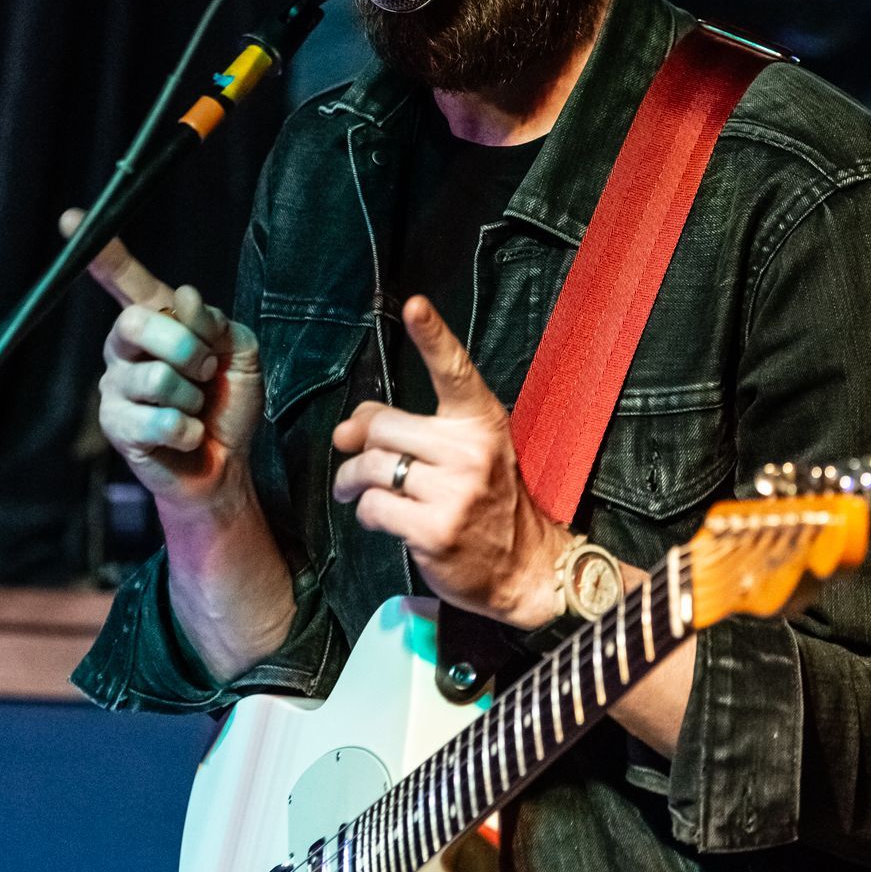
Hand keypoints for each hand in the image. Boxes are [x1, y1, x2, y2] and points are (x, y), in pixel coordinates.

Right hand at [60, 207, 263, 512]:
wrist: (226, 461)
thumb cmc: (228, 399)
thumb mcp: (238, 350)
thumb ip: (213, 322)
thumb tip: (185, 298)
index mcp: (155, 318)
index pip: (125, 278)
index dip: (103, 252)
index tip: (72, 219)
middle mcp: (124, 346)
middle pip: (138, 322)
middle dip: (187, 347)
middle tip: (207, 371)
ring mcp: (115, 385)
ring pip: (155, 376)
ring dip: (194, 396)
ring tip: (197, 407)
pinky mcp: (115, 426)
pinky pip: (158, 420)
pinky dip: (188, 429)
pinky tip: (187, 434)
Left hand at [332, 295, 563, 628]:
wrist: (525, 566)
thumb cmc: (488, 500)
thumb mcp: (465, 451)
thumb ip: (409, 430)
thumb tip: (345, 430)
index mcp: (481, 420)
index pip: (454, 370)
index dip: (432, 335)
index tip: (414, 305)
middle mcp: (470, 450)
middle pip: (383, 426)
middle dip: (359, 443)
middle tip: (352, 456)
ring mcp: (454, 491)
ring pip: (372, 467)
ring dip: (351, 481)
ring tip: (353, 490)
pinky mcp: (434, 530)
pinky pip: (374, 506)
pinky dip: (367, 512)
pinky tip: (382, 518)